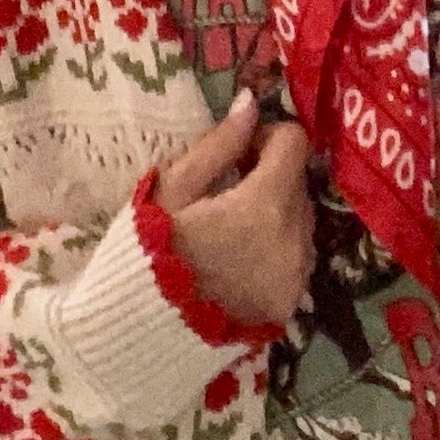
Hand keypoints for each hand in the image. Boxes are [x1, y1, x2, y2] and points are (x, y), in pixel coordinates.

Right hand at [156, 89, 315, 327]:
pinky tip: (238, 260)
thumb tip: (251, 102)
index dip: (267, 138)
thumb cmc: (147, 253)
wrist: (139, 336)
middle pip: (298, 183)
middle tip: (227, 190)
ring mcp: (296, 276)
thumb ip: (218, 146)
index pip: (294, 144)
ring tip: (230, 230)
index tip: (239, 153)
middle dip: (270, 176)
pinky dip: (277, 249)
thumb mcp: (172, 190)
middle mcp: (294, 239)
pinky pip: (297, 258)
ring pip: (301, 221)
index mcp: (265, 204)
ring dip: (276, 213)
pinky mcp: (290, 303)